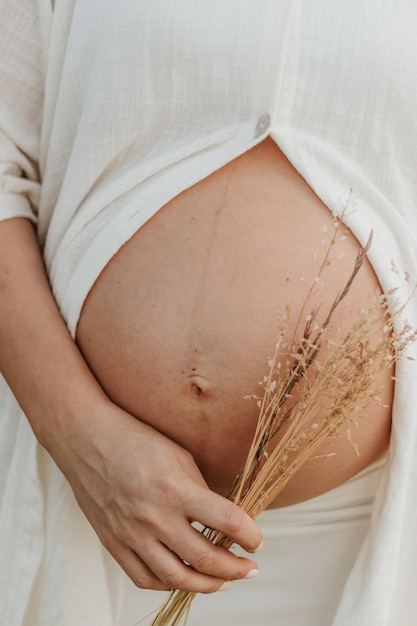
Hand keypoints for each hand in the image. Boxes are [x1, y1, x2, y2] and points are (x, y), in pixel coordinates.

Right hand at [49, 397, 262, 592]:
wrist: (87, 439)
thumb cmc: (136, 440)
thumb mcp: (178, 456)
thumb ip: (200, 490)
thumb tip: (222, 518)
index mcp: (176, 489)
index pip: (227, 521)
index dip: (250, 535)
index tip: (257, 542)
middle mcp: (154, 516)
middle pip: (205, 558)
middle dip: (235, 568)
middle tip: (250, 568)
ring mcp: (131, 533)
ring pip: (176, 577)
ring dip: (207, 585)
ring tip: (225, 581)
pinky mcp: (113, 542)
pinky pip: (144, 578)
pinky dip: (169, 584)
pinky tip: (184, 578)